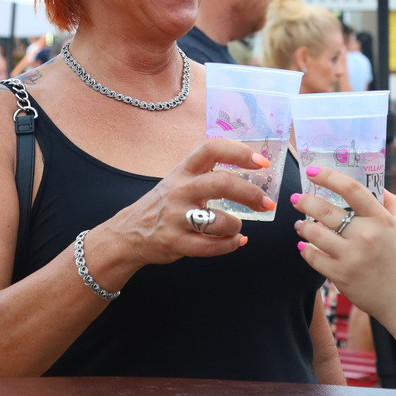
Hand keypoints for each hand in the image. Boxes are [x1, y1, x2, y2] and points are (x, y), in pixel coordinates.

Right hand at [103, 138, 274, 265]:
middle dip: (250, 194)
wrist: (129, 232)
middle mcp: (179, 190)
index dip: (239, 152)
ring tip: (237, 227)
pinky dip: (230, 245)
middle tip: (266, 202)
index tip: (262, 162)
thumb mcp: (180, 180)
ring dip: (236, 226)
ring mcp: (175, 217)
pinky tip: (235, 241)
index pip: (211, 149)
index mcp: (183, 170)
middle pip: (221, 183)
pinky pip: (211, 246)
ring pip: (219, 221)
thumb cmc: (164, 204)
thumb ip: (207, 173)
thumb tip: (253, 170)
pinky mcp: (174, 242)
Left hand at [293, 167, 395, 324]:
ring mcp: (351, 256)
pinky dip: (306, 250)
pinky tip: (305, 245)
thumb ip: (391, 203)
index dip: (328, 176)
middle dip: (305, 200)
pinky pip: (313, 257)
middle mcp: (365, 235)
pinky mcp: (341, 276)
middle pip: (325, 210)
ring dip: (303, 226)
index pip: (351, 188)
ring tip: (300, 224)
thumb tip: (376, 185)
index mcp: (381, 219)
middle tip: (297, 198)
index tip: (312, 171)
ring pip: (315, 233)